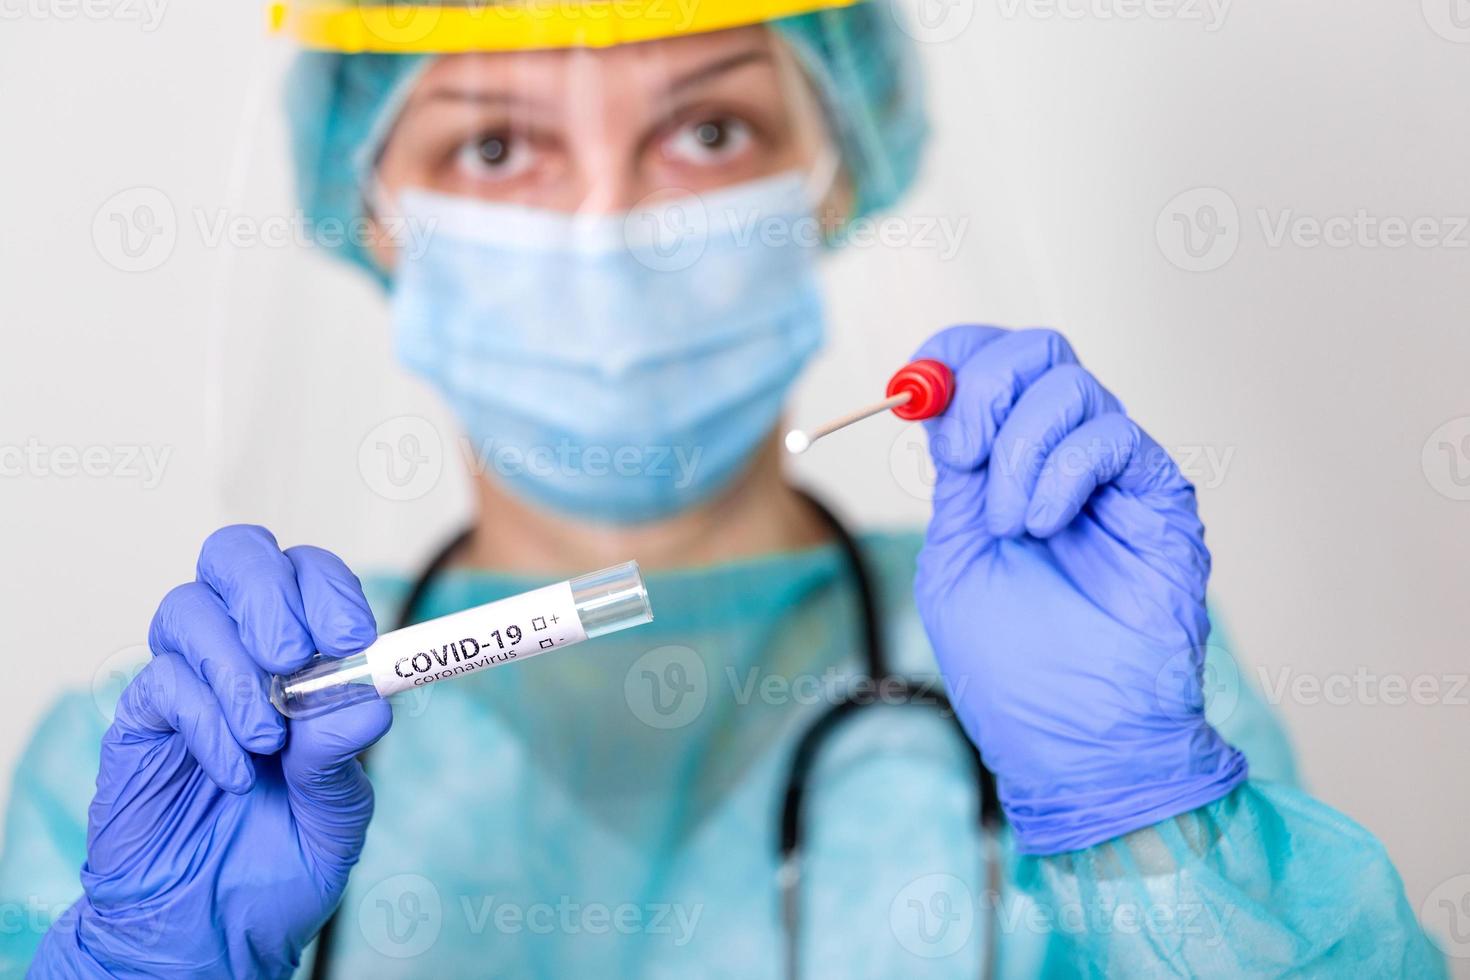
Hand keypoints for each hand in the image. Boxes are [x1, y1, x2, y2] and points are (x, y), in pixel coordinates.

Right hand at [35, 526, 391, 978]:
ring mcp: (188, 680)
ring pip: (187, 608)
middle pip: (236, 556)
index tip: (352, 636)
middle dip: (269, 595)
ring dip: (235, 669)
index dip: (328, 587)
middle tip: (294, 657)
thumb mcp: (338, 816)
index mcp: (304, 655)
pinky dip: (205, 721)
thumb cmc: (281, 858)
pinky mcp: (142, 720)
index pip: (307, 574)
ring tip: (268, 738)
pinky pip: (161, 684)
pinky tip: (236, 772)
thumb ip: (346, 757)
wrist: (214, 928)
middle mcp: (241, 650)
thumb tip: (368, 700)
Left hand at [913, 326, 1245, 854]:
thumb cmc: (1013, 670)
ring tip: (1014, 528)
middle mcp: (1063, 458)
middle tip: (965, 454)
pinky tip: (1046, 529)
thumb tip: (941, 405)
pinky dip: (1062, 471)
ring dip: (1021, 451)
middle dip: (986, 387)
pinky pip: (1113, 435)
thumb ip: (954, 480)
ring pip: (1072, 386)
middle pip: (1038, 352)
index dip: (953, 354)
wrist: (1076, 742)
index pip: (990, 365)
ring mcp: (1114, 476)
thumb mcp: (954, 560)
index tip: (915, 382)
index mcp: (1008, 468)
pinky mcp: (1158, 497)